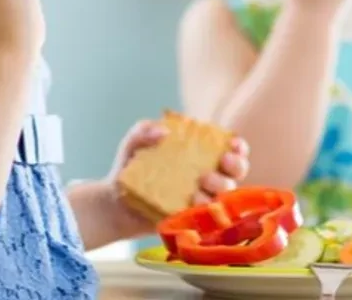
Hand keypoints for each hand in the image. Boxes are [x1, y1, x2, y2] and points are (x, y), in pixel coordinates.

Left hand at [105, 120, 250, 235]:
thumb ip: (144, 131)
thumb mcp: (133, 143)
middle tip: (220, 162)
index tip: (233, 145)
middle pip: (235, 173)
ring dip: (219, 188)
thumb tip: (164, 132)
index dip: (238, 148)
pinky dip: (205, 211)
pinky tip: (193, 205)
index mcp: (198, 155)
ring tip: (199, 184)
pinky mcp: (190, 220)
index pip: (230, 151)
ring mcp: (199, 200)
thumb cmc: (128, 167)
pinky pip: (207, 219)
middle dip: (235, 166)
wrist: (112, 202)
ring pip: (224, 196)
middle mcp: (205, 178)